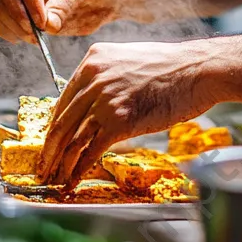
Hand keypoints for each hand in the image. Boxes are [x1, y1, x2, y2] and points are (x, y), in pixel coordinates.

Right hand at [0, 0, 136, 41]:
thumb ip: (68, 2)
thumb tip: (47, 25)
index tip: (42, 19)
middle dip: (16, 11)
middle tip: (35, 31)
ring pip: (0, 4)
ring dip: (13, 24)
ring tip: (36, 38)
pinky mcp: (18, 4)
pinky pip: (2, 19)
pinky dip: (11, 31)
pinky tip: (29, 38)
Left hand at [37, 40, 217, 186]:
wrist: (199, 70)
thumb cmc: (173, 67)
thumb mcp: (130, 61)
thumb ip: (107, 78)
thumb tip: (94, 106)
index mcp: (94, 60)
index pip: (64, 99)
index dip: (54, 126)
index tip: (50, 142)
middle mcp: (94, 78)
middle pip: (61, 122)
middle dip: (49, 150)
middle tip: (43, 167)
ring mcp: (104, 100)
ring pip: (72, 139)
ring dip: (60, 164)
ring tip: (54, 179)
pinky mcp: (118, 121)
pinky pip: (90, 151)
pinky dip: (78, 170)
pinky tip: (74, 181)